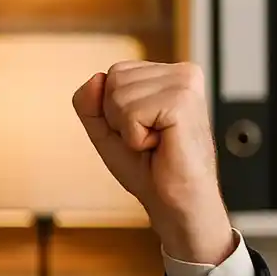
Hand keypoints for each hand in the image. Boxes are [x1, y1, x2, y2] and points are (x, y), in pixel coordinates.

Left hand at [73, 61, 234, 264]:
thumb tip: (94, 79)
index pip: (114, 73)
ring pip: (118, 95)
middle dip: (118, 119)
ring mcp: (185, 84)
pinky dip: (136, 138)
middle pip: (113, 79)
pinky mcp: (182, 101)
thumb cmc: (149, 169)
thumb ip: (91, 104)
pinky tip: (161, 145)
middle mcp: (182, 73)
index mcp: (169, 74)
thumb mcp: (107, 131)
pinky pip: (130, 113)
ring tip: (156, 143)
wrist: (177, 202)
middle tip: (149, 140)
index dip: (113, 111)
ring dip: (128, 130)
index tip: (141, 131)